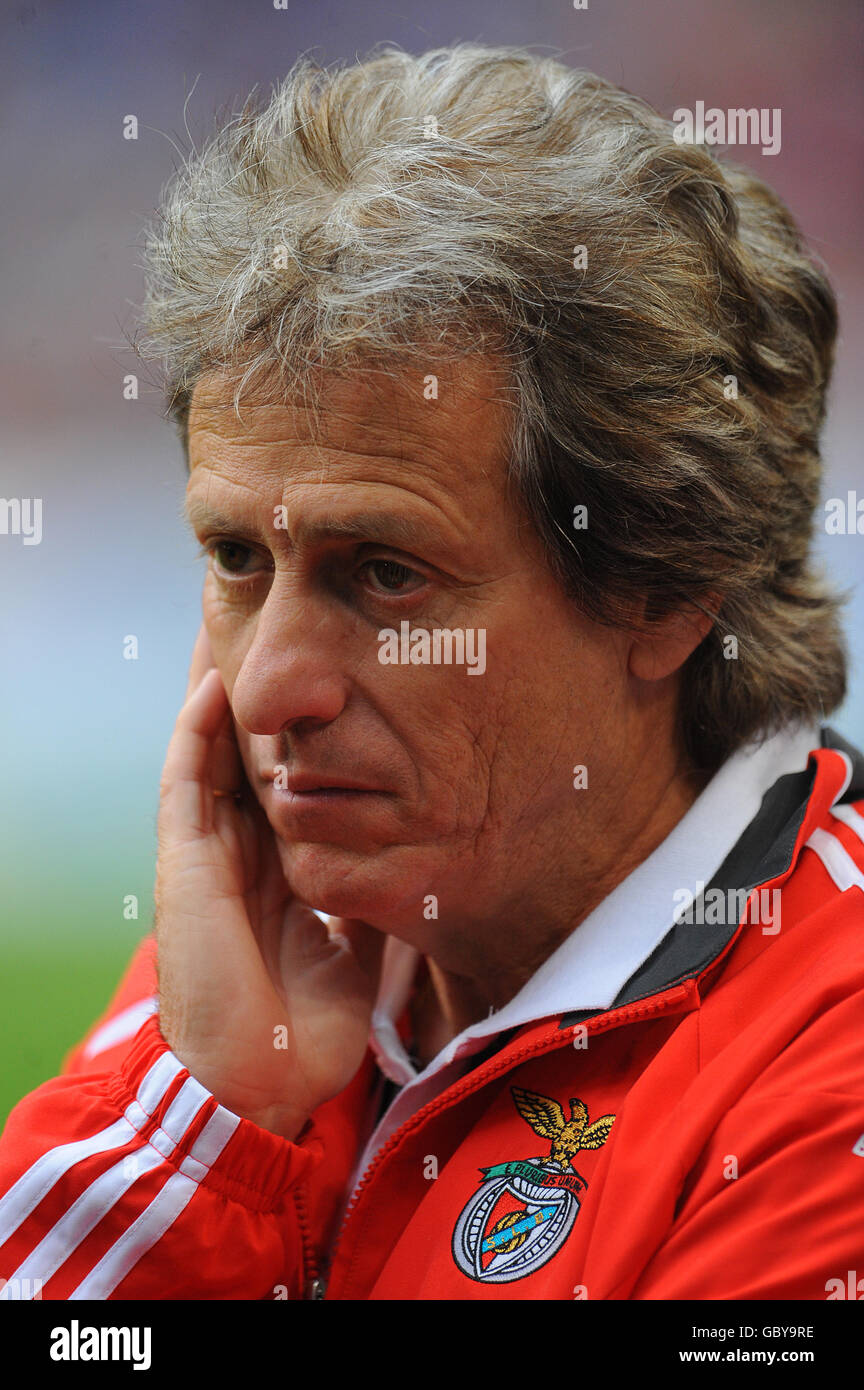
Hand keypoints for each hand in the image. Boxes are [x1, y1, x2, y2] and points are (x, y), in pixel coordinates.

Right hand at [154, 625, 384, 1138]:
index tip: (332, 689)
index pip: (285, 787)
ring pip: (211, 753)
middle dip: (265, 702)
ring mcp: (207, 853)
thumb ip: (377, 904)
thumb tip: (424, 874)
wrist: (261, 1079)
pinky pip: (185, 779)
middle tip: (281, 640)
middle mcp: (240, 854)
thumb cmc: (308, 1028)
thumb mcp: (360, 946)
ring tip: (237, 633)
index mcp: (276, 873)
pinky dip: (195, 728)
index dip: (302, 738)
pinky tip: (214, 681)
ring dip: (220, 695)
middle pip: (247, 757)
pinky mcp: (184, 859)